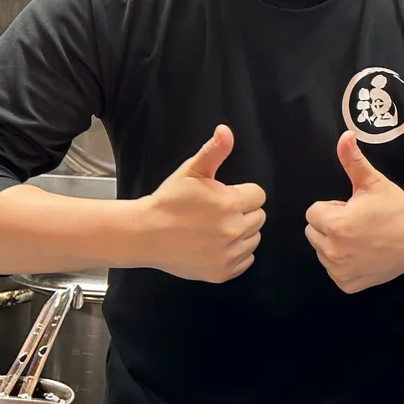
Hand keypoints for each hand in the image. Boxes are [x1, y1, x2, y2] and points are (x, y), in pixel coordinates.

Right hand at [138, 125, 265, 282]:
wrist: (144, 234)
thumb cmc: (168, 201)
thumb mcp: (191, 171)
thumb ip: (213, 151)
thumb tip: (226, 131)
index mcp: (230, 204)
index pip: (258, 195)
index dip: (241, 194)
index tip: (222, 197)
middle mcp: (233, 230)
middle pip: (259, 217)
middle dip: (243, 212)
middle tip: (216, 213)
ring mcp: (228, 254)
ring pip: (254, 239)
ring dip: (241, 233)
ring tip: (214, 228)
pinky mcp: (222, 272)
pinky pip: (246, 260)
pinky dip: (235, 253)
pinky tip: (215, 245)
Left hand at [305, 132, 403, 293]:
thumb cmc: (399, 210)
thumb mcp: (375, 183)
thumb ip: (354, 161)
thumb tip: (344, 135)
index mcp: (336, 225)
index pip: (313, 212)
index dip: (334, 207)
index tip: (354, 209)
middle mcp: (333, 251)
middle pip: (313, 232)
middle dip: (330, 225)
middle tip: (359, 222)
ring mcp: (340, 271)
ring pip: (321, 251)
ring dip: (335, 243)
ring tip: (363, 238)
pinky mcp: (347, 284)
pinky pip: (333, 270)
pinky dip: (344, 263)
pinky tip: (365, 254)